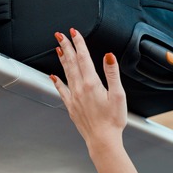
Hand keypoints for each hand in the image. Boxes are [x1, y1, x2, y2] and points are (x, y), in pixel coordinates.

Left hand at [50, 28, 126, 153]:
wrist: (102, 140)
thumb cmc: (113, 120)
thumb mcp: (118, 95)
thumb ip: (112, 73)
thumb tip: (108, 56)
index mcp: (91, 84)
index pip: (83, 58)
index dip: (79, 43)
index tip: (74, 32)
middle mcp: (79, 89)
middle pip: (71, 62)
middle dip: (66, 47)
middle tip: (60, 35)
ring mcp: (74, 98)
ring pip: (65, 73)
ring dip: (62, 59)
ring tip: (58, 48)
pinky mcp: (71, 106)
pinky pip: (62, 90)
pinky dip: (57, 81)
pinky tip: (53, 76)